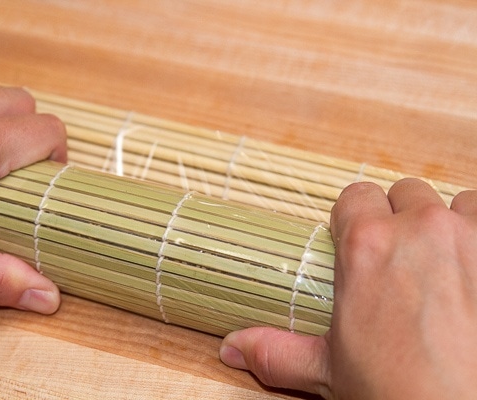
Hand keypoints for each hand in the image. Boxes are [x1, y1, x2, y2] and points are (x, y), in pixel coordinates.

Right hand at [220, 179, 476, 398]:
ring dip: (448, 225)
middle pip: (404, 193)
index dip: (356, 216)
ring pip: (454, 203)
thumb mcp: (330, 371)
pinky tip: (473, 270)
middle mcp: (420, 228)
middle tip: (402, 260)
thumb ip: (277, 351)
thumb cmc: (399, 392)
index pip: (356, 195)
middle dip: (400, 220)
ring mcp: (470, 235)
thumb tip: (232, 347)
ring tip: (444, 263)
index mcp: (367, 247)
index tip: (359, 241)